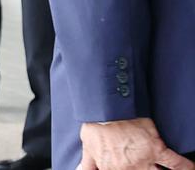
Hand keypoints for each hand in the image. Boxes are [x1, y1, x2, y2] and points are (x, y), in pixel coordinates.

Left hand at [78, 118, 193, 169]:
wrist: (107, 108)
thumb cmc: (96, 125)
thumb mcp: (87, 146)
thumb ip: (87, 164)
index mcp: (112, 169)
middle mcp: (130, 169)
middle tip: (145, 168)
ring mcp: (144, 160)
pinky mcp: (156, 148)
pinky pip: (175, 163)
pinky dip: (185, 167)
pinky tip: (191, 169)